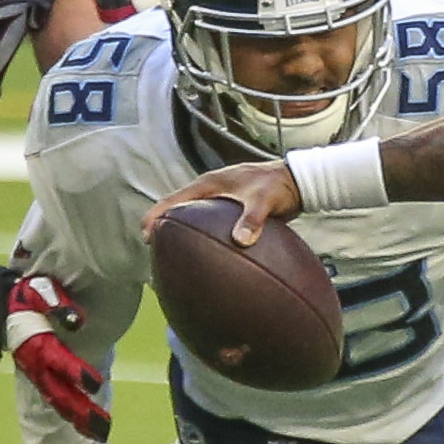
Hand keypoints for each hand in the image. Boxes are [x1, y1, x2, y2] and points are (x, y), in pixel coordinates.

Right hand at [10, 273, 109, 440]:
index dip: (76, 372)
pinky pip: (56, 398)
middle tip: (104, 429)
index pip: (58, 361)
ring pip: (58, 400)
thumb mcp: (38, 291)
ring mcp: (37, 373)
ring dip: (78, 418)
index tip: (95, 385)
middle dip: (81, 411)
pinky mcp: (41, 376)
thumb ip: (56, 303)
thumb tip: (77, 321)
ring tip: (101, 433)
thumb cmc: (27, 296)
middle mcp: (36, 365)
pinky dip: (70, 412)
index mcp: (37, 344)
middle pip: (59, 393)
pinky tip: (88, 425)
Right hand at [138, 161, 302, 246]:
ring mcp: (219, 202)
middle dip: (164, 228)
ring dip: (182, 235)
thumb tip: (241, 241)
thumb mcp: (263, 200)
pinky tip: (205, 261)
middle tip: (154, 252)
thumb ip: (252, 219)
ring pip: (193, 220)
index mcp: (209, 184)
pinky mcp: (231, 213)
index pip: (174, 200)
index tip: (146, 234)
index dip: (156, 216)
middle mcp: (210, 192)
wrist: (297, 182)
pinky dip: (203, 239)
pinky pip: (211, 228)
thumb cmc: (278, 185)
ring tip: (174, 260)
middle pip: (178, 211)